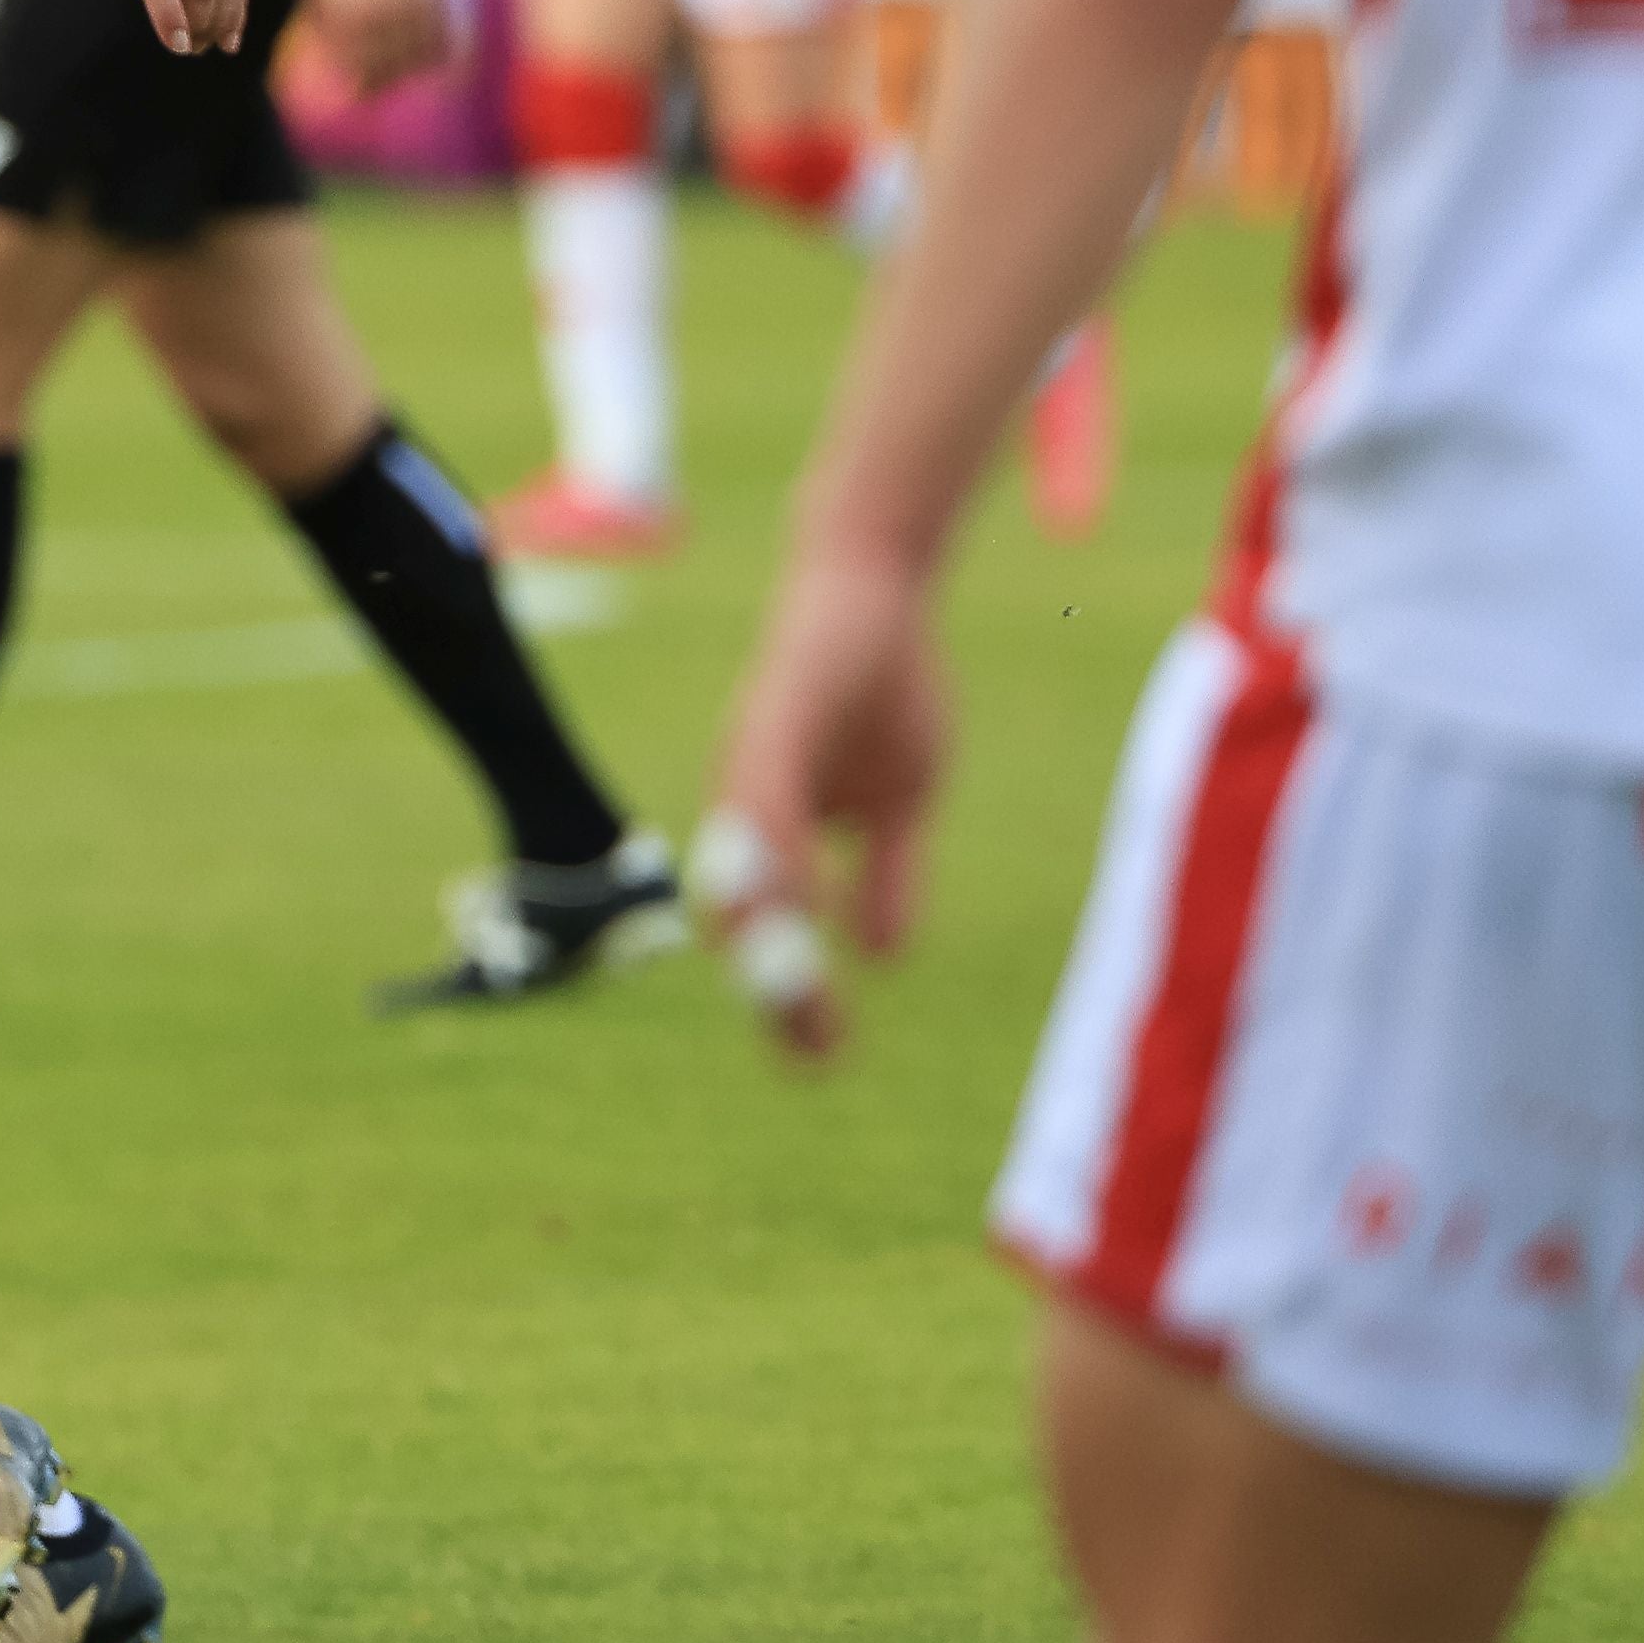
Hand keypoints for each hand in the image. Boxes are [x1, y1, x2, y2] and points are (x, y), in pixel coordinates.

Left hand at [696, 539, 951, 1063]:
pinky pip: (765, 797)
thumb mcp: (900, 798)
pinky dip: (777, 854)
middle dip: (774, 987)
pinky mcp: (770, 718)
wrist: (878, 584)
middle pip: (742, 912)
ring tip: (794, 1001)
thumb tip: (881, 953)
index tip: (819, 1058)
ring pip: (744, 865)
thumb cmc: (883, 685)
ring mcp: (751, 760)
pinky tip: (799, 903)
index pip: (772, 926)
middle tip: (813, 1055)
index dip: (788, 992)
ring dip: (769, 936)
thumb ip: (886, 871)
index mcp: (773, 825)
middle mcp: (746, 801)